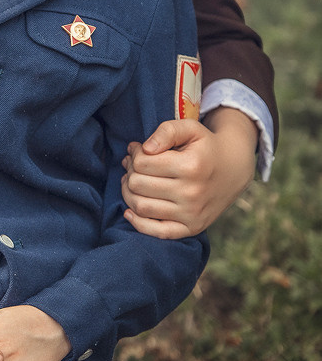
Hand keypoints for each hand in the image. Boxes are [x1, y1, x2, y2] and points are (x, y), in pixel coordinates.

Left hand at [122, 109, 257, 238]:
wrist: (233, 170)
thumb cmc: (206, 146)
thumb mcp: (191, 128)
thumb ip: (167, 131)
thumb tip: (145, 148)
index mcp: (191, 166)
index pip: (142, 162)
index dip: (134, 153)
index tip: (137, 149)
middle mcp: (192, 193)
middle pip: (138, 184)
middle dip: (129, 171)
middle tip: (132, 164)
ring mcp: (192, 214)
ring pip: (141, 207)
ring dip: (128, 192)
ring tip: (131, 181)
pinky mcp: (192, 228)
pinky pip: (157, 232)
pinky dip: (138, 223)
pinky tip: (129, 210)